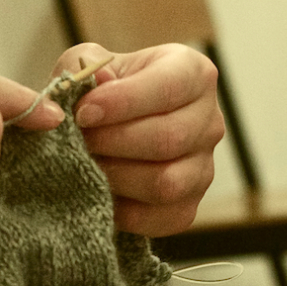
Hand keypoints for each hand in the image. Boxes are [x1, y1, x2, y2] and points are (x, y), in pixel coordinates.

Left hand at [52, 43, 223, 236]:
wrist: (101, 134)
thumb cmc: (100, 93)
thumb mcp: (86, 67)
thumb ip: (84, 68)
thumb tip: (91, 85)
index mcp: (192, 74)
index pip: (169, 87)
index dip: (123, 102)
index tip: (83, 113)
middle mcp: (208, 121)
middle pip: (168, 139)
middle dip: (113, 143)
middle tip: (78, 142)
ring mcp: (203, 168)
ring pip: (166, 182)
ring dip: (116, 177)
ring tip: (85, 165)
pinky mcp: (187, 207)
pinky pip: (161, 218)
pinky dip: (122, 212)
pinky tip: (98, 192)